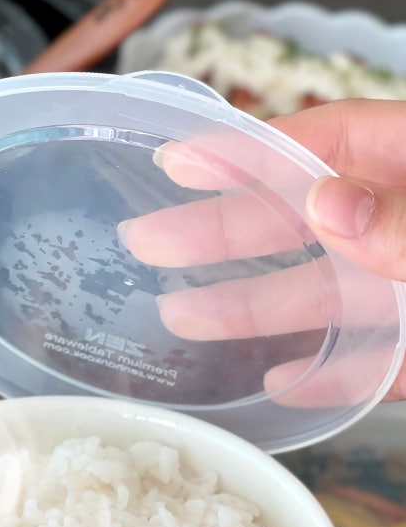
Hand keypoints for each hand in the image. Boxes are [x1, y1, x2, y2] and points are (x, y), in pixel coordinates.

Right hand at [117, 98, 405, 402]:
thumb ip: (405, 220)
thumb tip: (325, 203)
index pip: (330, 142)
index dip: (250, 152)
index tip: (174, 164)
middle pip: (310, 222)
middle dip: (225, 234)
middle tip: (147, 244)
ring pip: (335, 297)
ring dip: (257, 309)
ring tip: (183, 318)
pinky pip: (381, 363)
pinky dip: (334, 376)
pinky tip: (282, 384)